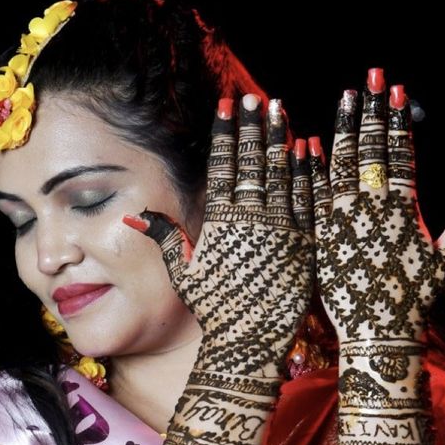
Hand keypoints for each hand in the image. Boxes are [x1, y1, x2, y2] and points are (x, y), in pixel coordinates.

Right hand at [123, 95, 314, 374]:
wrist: (249, 345)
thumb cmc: (214, 313)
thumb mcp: (184, 276)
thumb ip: (166, 239)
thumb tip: (134, 216)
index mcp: (221, 223)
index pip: (222, 167)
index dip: (224, 134)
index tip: (227, 105)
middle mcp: (252, 221)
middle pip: (253, 163)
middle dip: (253, 127)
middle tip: (255, 98)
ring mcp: (282, 231)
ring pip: (283, 174)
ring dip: (280, 139)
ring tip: (280, 110)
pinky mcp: (307, 244)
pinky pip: (310, 200)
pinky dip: (309, 172)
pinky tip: (308, 148)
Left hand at [308, 72, 444, 344]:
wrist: (378, 332)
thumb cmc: (414, 300)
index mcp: (404, 209)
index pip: (400, 154)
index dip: (398, 122)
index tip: (397, 91)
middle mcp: (374, 206)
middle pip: (372, 149)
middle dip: (373, 110)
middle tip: (373, 77)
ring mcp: (345, 217)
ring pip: (342, 162)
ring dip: (345, 127)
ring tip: (346, 96)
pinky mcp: (322, 233)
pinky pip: (315, 192)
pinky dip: (312, 165)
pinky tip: (310, 140)